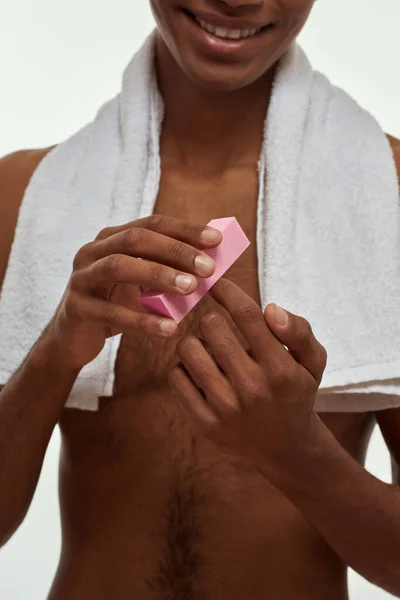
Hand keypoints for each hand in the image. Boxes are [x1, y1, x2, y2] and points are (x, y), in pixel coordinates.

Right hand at [44, 215, 221, 368]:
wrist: (73, 337)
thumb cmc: (115, 304)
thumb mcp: (141, 282)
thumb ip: (167, 268)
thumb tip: (213, 260)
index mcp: (111, 238)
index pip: (152, 224)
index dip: (184, 230)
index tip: (216, 239)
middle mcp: (92, 251)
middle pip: (135, 239)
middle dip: (175, 250)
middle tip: (208, 267)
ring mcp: (81, 278)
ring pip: (119, 266)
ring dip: (159, 275)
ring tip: (191, 289)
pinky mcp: (77, 308)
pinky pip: (112, 312)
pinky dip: (143, 320)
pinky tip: (169, 328)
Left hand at [168, 278, 326, 476]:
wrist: (286, 448)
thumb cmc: (296, 392)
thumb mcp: (312, 362)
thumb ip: (298, 331)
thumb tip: (270, 309)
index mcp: (280, 370)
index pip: (247, 316)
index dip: (228, 292)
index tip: (217, 283)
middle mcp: (252, 389)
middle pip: (212, 327)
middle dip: (213, 320)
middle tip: (219, 328)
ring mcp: (226, 409)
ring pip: (188, 349)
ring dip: (196, 342)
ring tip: (209, 350)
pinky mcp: (205, 424)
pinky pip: (177, 378)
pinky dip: (184, 367)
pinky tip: (199, 371)